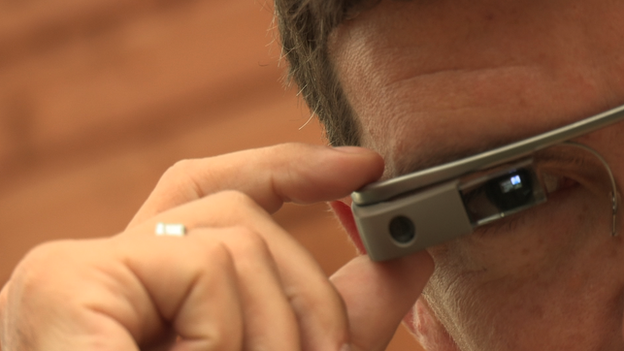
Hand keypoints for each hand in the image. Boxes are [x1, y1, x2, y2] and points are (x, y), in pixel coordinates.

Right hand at [0, 143, 432, 350]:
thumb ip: (341, 312)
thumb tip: (413, 256)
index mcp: (160, 287)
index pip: (215, 192)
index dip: (285, 168)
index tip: (363, 166)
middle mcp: (118, 268)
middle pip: (237, 214)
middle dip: (305, 288)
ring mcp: (86, 270)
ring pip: (232, 238)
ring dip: (271, 329)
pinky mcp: (64, 284)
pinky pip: (203, 267)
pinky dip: (226, 335)